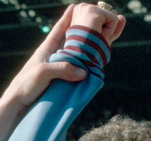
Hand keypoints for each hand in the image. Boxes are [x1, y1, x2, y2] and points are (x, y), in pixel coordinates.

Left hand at [0, 4, 125, 140]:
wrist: (22, 104)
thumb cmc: (26, 85)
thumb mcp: (42, 73)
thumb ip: (61, 69)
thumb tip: (83, 71)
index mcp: (50, 47)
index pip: (62, 26)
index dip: (72, 15)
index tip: (83, 7)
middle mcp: (60, 54)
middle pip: (78, 37)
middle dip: (91, 28)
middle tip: (106, 20)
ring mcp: (67, 66)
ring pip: (86, 51)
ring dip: (98, 43)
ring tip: (112, 33)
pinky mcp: (72, 79)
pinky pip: (87, 66)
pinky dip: (96, 60)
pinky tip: (104, 56)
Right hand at [70, 2, 125, 44]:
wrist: (82, 52)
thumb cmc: (91, 47)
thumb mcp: (105, 36)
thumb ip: (114, 27)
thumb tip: (122, 17)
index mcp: (82, 12)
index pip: (105, 16)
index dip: (105, 29)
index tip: (94, 35)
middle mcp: (83, 7)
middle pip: (110, 14)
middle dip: (108, 28)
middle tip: (96, 35)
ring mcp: (87, 7)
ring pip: (113, 16)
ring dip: (109, 29)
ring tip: (97, 34)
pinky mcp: (94, 11)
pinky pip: (114, 19)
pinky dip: (110, 30)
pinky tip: (99, 32)